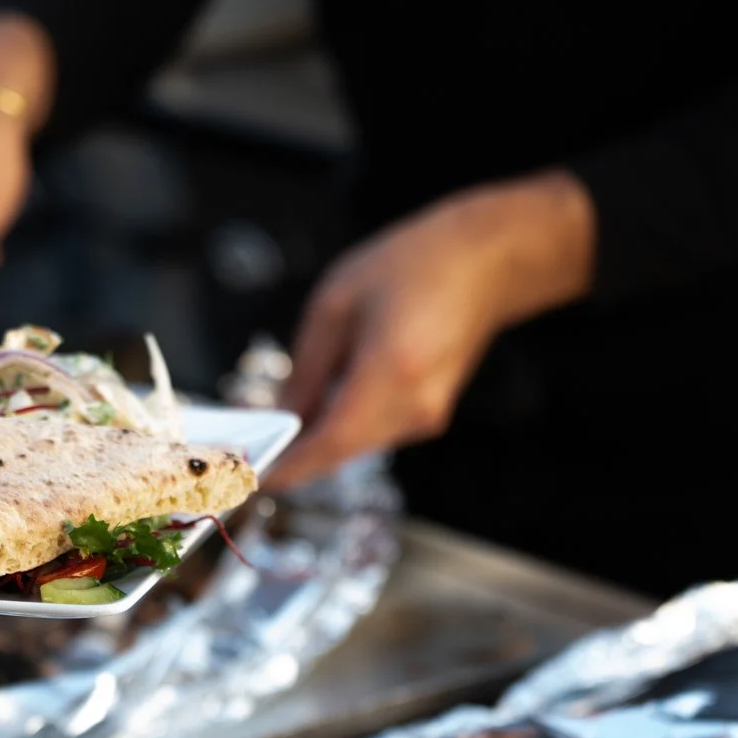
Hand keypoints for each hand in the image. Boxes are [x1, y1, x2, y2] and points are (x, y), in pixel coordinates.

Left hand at [267, 171, 596, 490]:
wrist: (487, 259)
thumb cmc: (416, 264)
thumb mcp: (336, 304)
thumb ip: (305, 370)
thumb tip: (280, 418)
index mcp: (390, 372)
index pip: (329, 445)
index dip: (287, 468)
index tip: (251, 477)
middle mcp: (414, 406)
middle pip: (339, 451)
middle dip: (294, 451)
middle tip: (250, 443)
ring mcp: (428, 416)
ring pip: (354, 443)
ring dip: (317, 436)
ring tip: (279, 417)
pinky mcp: (431, 416)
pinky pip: (373, 431)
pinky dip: (342, 423)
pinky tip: (322, 401)